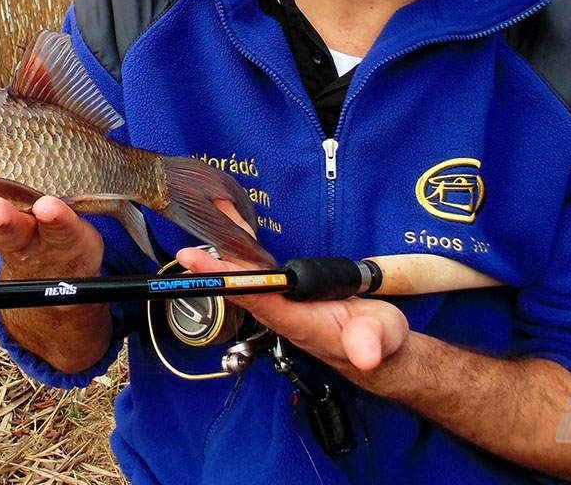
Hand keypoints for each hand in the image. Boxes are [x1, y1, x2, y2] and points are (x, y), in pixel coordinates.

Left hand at [177, 246, 408, 379]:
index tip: (196, 261)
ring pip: (245, 275)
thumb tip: (365, 353)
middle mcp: (282, 311)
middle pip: (239, 283)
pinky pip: (258, 269)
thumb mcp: (381, 339)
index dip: (224, 277)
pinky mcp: (290, 293)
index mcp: (298, 320)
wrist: (382, 354)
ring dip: (224, 248)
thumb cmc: (377, 342)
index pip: (254, 296)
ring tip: (206, 215)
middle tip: (188, 228)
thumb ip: (370, 343)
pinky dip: (242, 247)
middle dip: (212, 259)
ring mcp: (284, 302)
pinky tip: (232, 227)